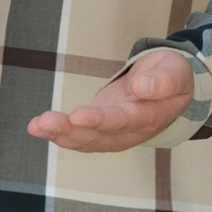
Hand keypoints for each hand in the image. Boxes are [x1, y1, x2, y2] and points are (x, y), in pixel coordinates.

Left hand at [26, 50, 193, 151]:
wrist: (170, 82)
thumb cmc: (172, 75)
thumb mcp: (176, 72)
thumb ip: (163, 81)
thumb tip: (142, 87)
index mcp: (150, 116)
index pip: (123, 121)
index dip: (100, 121)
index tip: (78, 117)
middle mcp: (131, 130)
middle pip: (100, 136)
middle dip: (71, 131)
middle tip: (45, 121)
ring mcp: (116, 131)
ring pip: (87, 140)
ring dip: (60, 134)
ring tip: (36, 126)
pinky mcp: (102, 126)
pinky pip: (81, 135)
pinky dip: (60, 133)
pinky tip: (38, 127)